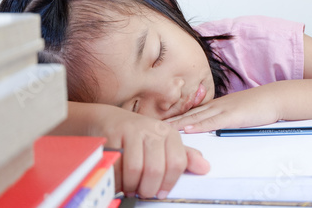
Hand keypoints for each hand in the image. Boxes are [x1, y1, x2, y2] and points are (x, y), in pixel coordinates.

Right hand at [89, 104, 209, 198]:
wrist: (106, 119)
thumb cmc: (136, 135)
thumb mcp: (162, 143)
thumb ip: (183, 156)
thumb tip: (205, 167)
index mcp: (168, 133)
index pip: (177, 162)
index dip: (169, 182)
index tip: (161, 192)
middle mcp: (153, 129)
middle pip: (156, 168)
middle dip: (148, 188)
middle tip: (143, 192)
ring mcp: (133, 130)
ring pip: (136, 169)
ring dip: (132, 185)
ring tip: (130, 187)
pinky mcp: (114, 134)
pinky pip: (117, 165)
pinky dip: (117, 179)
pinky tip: (118, 180)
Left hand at [167, 85, 280, 132]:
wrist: (275, 97)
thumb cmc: (258, 105)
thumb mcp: (236, 110)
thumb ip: (223, 116)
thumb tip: (211, 125)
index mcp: (216, 105)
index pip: (191, 112)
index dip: (175, 117)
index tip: (159, 122)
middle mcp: (216, 106)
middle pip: (189, 114)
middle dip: (170, 121)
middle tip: (152, 126)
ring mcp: (224, 110)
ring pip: (196, 118)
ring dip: (179, 124)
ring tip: (163, 130)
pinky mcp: (233, 116)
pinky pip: (213, 122)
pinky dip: (199, 126)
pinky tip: (188, 130)